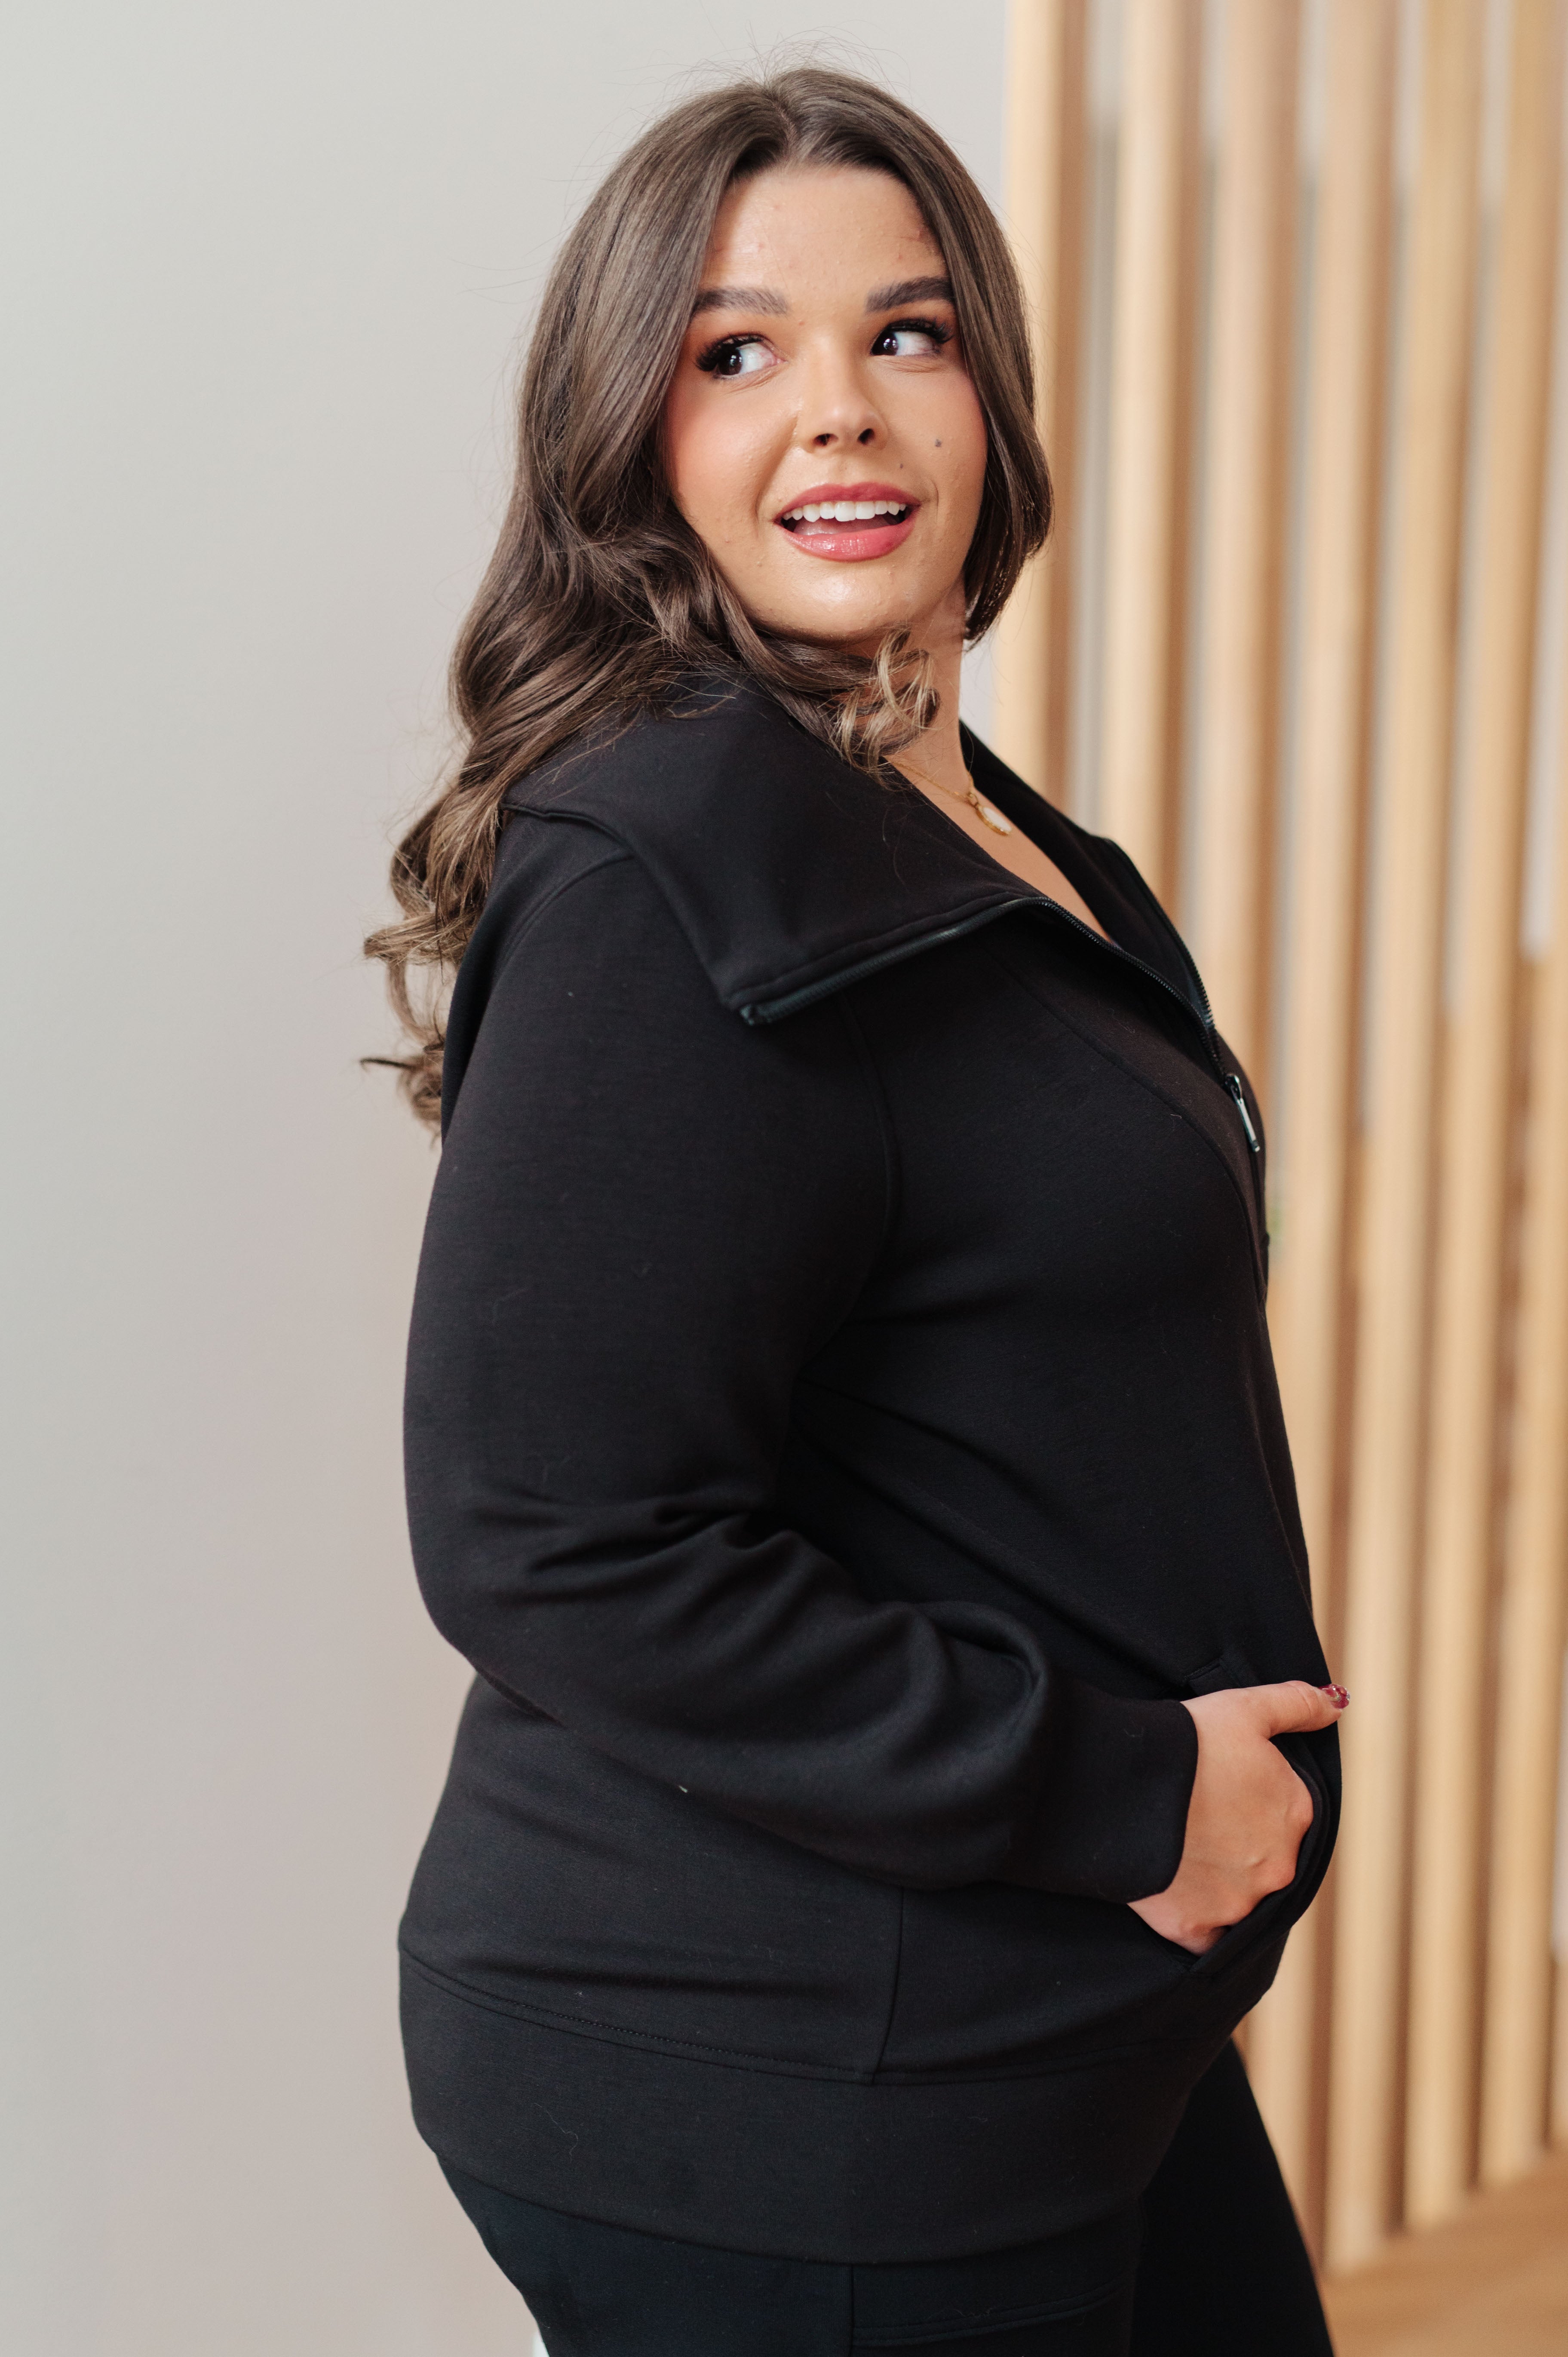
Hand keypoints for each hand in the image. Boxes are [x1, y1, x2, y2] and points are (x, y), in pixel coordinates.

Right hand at [1129, 1681, 1347, 1955]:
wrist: (1122, 1783)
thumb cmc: (1186, 1740)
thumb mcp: (1245, 1707)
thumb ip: (1298, 1705)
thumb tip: (1337, 1705)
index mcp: (1295, 1812)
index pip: (1286, 1811)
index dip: (1251, 1797)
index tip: (1219, 1787)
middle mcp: (1278, 1865)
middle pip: (1264, 1858)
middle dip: (1237, 1843)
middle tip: (1195, 1816)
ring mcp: (1239, 1901)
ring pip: (1237, 1897)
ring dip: (1215, 1879)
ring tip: (1178, 1846)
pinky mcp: (1196, 1927)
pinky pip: (1205, 1936)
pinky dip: (1195, 1920)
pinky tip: (1175, 1891)